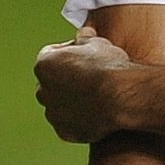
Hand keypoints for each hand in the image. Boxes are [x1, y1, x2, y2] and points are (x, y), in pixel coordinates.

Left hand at [34, 24, 135, 142]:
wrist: (121, 97)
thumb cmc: (109, 67)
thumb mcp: (98, 43)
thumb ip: (85, 38)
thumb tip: (84, 32)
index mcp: (44, 65)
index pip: (51, 54)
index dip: (69, 52)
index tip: (85, 55)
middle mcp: (42, 90)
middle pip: (52, 81)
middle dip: (67, 78)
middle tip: (91, 77)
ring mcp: (53, 113)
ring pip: (59, 104)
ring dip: (72, 100)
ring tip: (97, 96)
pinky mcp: (64, 132)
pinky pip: (69, 124)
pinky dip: (79, 119)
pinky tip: (97, 112)